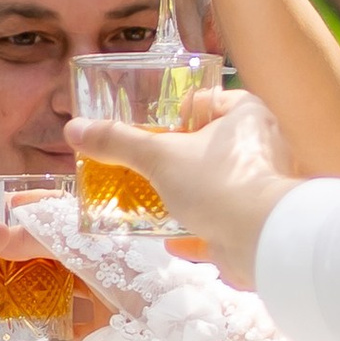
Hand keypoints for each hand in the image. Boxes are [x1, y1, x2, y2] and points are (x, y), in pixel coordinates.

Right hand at [71, 92, 295, 288]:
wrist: (260, 241)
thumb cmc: (216, 182)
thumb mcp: (158, 157)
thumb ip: (118, 142)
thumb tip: (74, 129)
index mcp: (248, 116)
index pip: (216, 99)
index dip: (187, 109)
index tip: (160, 124)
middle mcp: (264, 147)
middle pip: (217, 144)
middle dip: (185, 156)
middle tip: (153, 164)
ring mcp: (264, 188)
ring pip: (222, 185)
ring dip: (193, 195)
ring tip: (157, 200)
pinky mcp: (261, 223)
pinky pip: (227, 223)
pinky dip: (201, 231)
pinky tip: (174, 241)